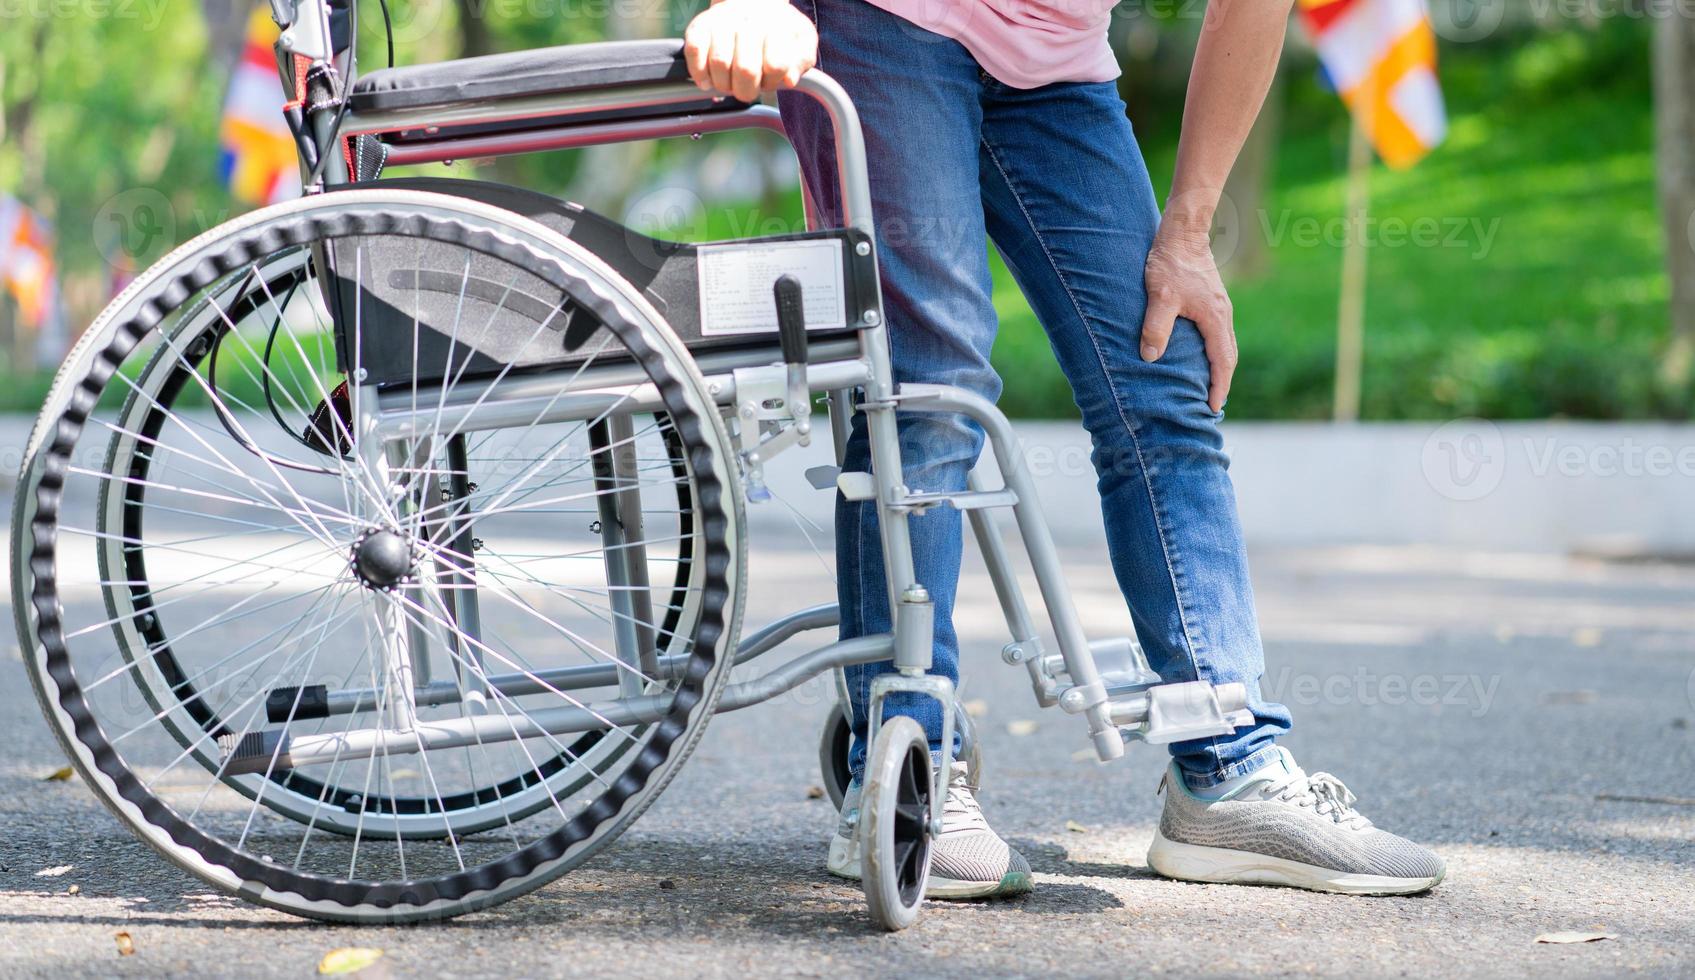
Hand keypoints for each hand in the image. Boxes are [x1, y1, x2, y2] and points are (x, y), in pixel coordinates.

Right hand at [684, 0, 818, 102]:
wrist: (752, 1)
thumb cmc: (778, 29)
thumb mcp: (801, 39)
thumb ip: (802, 60)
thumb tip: (790, 80)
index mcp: (775, 25)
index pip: (775, 65)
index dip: (773, 80)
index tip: (770, 77)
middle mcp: (747, 21)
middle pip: (746, 70)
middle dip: (747, 90)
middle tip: (748, 88)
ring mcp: (720, 22)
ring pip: (720, 63)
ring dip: (725, 84)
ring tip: (730, 83)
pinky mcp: (698, 26)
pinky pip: (693, 52)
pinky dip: (699, 73)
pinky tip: (708, 81)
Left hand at [1140, 223, 1236, 412]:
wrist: (1182, 232)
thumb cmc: (1170, 263)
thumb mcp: (1159, 296)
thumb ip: (1156, 327)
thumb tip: (1150, 357)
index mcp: (1214, 318)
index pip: (1222, 361)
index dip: (1218, 386)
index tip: (1212, 407)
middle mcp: (1222, 315)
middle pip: (1228, 356)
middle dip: (1222, 382)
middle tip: (1212, 405)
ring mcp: (1219, 307)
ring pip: (1224, 344)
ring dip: (1219, 367)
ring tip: (1208, 387)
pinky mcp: (1211, 300)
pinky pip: (1217, 334)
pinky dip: (1213, 351)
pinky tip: (1199, 356)